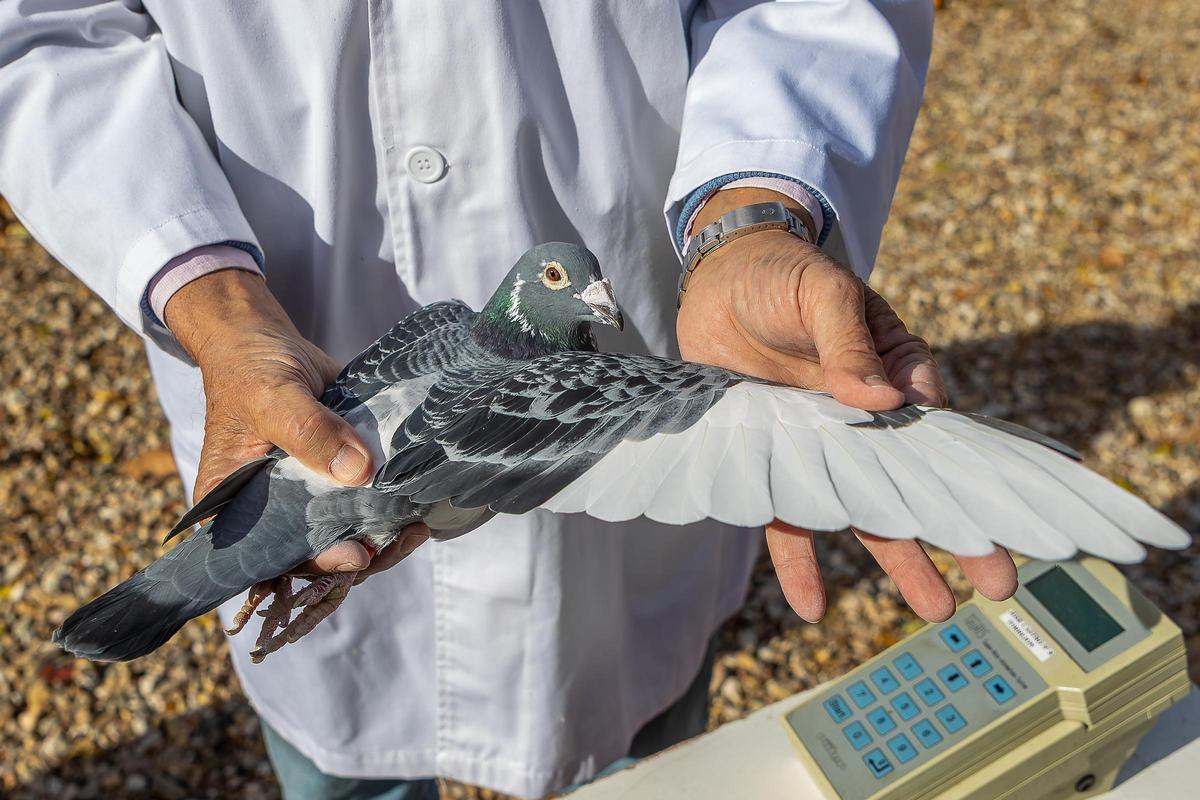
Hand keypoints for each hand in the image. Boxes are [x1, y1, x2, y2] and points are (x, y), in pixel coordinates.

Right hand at [164, 268, 428, 577]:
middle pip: (316, 550)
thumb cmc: (251, 369)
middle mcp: (268, 509)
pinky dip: (386, 509)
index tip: (359, 554)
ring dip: (381, 535)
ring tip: (415, 527)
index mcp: (234, 507)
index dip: (317, 562)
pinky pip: (359, 502)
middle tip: (402, 538)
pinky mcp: (333, 474)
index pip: (274, 553)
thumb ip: (311, 432)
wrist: (264, 340)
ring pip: (343, 531)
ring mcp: (304, 493)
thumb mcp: (275, 398)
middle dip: (362, 553)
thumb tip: (359, 472)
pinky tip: (416, 508)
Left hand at [677, 188, 1015, 621]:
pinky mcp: (772, 460)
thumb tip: (881, 401)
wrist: (717, 279)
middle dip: (956, 532)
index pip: (937, 429)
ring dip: (896, 559)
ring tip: (937, 609)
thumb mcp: (823, 295)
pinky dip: (798, 560)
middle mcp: (862, 417)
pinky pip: (786, 516)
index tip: (997, 517)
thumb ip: (849, 344)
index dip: (966, 473)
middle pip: (912, 482)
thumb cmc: (783, 276)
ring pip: (861, 511)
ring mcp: (817, 444)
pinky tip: (813, 606)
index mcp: (894, 370)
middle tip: (1000, 584)